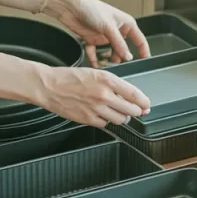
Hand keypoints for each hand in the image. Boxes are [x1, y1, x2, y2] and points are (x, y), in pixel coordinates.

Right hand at [35, 66, 150, 127]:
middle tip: (137, 111)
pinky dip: (107, 121)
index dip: (144, 102)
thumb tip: (127, 95)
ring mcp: (96, 108)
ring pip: (121, 119)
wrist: (49, 86)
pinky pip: (106, 124)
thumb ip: (112, 84)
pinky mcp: (88, 119)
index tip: (147, 104)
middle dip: (136, 111)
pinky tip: (103, 115)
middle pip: (131, 110)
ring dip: (123, 117)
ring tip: (120, 113)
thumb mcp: (95, 73)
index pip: (134, 94)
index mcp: (106, 80)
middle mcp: (103, 95)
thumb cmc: (69, 77)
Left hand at [47, 0, 150, 66]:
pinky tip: (94, 63)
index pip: (139, 40)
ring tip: (105, 66)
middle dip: (120, 59)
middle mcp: (115, 30)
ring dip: (106, 60)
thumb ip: (119, 43)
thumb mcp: (109, 27)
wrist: (69, 6)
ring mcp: (104, 36)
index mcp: (125, 23)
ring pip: (108, 53)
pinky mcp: (92, 39)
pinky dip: (94, 58)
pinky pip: (95, 53)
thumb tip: (128, 56)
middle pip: (122, 50)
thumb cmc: (91, 7)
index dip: (143, 51)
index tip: (145, 62)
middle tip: (119, 67)